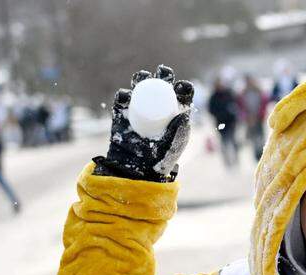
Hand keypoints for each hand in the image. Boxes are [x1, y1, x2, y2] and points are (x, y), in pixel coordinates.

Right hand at [94, 65, 193, 181]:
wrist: (137, 169)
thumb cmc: (161, 159)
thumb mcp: (173, 145)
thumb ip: (180, 130)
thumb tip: (183, 113)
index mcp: (175, 114)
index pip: (181, 96)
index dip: (183, 87)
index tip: (182, 87)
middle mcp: (158, 108)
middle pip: (160, 85)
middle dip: (163, 75)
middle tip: (163, 74)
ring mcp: (139, 109)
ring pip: (140, 87)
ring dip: (141, 77)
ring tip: (143, 77)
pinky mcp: (122, 113)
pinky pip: (122, 100)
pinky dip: (123, 95)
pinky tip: (126, 95)